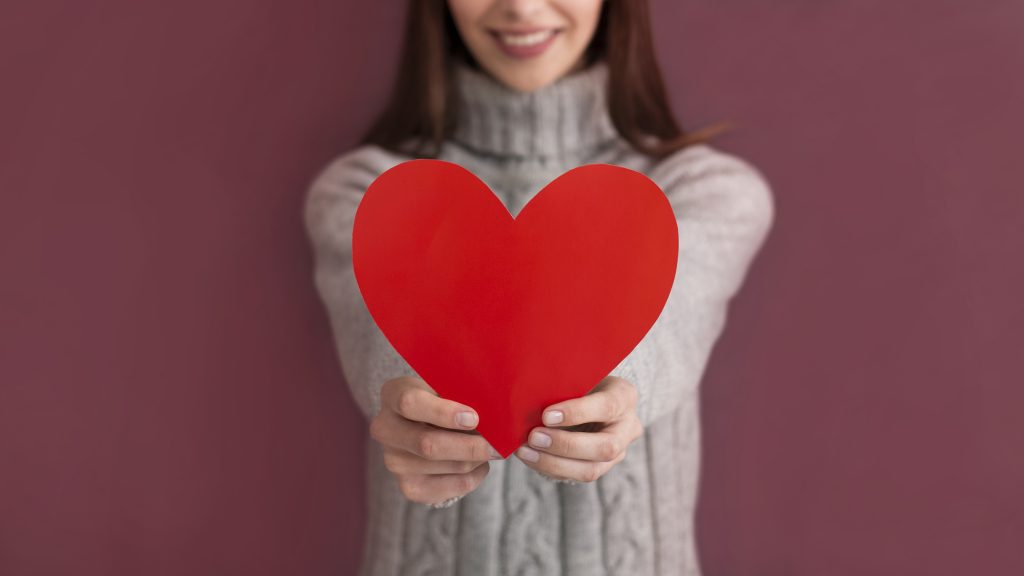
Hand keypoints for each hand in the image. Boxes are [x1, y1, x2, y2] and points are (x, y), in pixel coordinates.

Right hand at [370, 376, 502, 506]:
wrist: (428, 425)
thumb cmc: (445, 399)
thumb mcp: (448, 386)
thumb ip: (464, 395)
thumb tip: (495, 415)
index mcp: (393, 394)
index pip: (410, 404)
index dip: (443, 413)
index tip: (474, 418)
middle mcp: (385, 429)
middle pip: (427, 445)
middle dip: (470, 447)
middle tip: (499, 445)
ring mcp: (393, 462)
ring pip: (445, 467)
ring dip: (476, 460)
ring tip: (490, 448)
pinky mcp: (408, 488)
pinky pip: (451, 488)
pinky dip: (474, 476)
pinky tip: (479, 464)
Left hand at [514, 376, 642, 482]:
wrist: (591, 397)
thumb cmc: (581, 382)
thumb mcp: (579, 376)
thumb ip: (565, 386)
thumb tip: (529, 396)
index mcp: (624, 397)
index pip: (606, 406)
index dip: (577, 413)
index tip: (546, 415)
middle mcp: (627, 428)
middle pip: (604, 447)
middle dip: (565, 445)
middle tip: (534, 437)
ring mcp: (618, 452)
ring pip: (590, 470)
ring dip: (553, 463)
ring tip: (525, 452)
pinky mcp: (601, 467)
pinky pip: (576, 476)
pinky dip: (549, 468)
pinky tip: (529, 457)